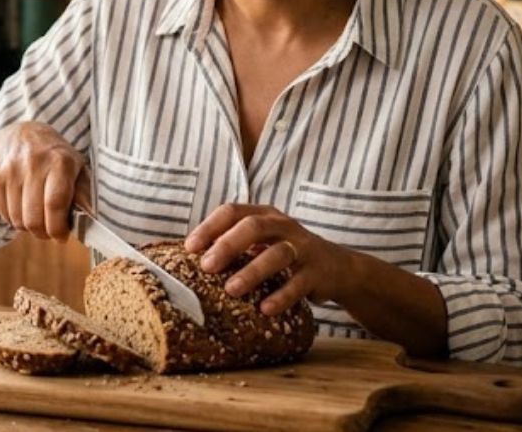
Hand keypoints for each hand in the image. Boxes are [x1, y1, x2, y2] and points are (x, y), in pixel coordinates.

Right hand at [0, 121, 89, 240]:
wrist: (23, 135)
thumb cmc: (57, 158)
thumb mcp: (78, 169)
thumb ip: (85, 196)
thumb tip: (95, 222)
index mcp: (60, 161)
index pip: (54, 204)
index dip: (58, 228)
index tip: (62, 237)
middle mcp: (33, 162)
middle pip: (33, 218)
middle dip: (43, 233)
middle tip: (50, 231)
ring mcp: (10, 169)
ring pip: (17, 220)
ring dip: (29, 227)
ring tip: (37, 216)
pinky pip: (3, 214)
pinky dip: (14, 219)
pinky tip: (23, 207)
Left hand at [184, 204, 353, 316]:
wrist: (337, 267)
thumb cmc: (285, 255)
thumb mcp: (262, 242)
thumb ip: (233, 245)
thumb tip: (185, 261)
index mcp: (264, 215)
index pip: (232, 211)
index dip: (209, 227)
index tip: (189, 247)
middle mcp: (283, 226)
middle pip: (254, 227)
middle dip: (228, 245)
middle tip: (206, 266)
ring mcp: (302, 248)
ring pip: (277, 254)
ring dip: (251, 271)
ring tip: (231, 290)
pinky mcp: (317, 272)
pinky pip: (298, 283)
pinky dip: (280, 296)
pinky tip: (265, 309)